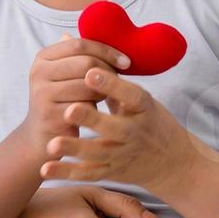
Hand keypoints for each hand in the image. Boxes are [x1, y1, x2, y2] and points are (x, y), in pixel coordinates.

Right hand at [23, 33, 130, 147]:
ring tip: (100, 97)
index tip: (126, 61)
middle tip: (116, 82)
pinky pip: (85, 107)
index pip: (80, 44)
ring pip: (88, 85)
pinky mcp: (50, 115)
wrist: (44, 134)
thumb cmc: (64, 99)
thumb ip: (84, 55)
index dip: (107, 50)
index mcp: (43, 57)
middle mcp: (38, 72)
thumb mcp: (69, 74)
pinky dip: (94, 109)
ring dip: (102, 92)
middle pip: (86, 63)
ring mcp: (41, 94)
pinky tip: (92, 113)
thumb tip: (113, 35)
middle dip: (107, 72)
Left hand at [39, 68, 216, 194]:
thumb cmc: (150, 120)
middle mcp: (136, 132)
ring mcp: (124, 154)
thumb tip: (75, 44)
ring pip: (98, 153)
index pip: (131, 95)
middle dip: (91, 119)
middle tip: (69, 109)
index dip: (112, 84)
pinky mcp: (113, 171)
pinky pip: (88, 174)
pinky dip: (67, 173)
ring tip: (52, 144)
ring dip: (75, 149)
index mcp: (144, 108)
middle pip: (114, 127)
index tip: (91, 71)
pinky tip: (46, 169)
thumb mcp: (139, 99)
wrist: (172, 161)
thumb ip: (110, 78)